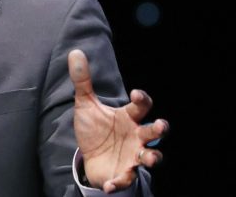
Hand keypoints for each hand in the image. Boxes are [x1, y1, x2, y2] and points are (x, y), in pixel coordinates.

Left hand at [68, 49, 167, 192]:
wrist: (89, 157)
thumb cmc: (94, 129)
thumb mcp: (85, 104)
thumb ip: (82, 80)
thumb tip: (75, 52)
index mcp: (128, 117)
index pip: (142, 106)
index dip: (142, 99)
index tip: (137, 94)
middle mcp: (136, 136)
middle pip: (154, 132)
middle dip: (159, 129)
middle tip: (160, 125)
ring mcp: (133, 155)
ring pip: (151, 157)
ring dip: (152, 157)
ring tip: (148, 158)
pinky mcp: (124, 173)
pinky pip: (126, 179)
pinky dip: (119, 182)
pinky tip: (109, 185)